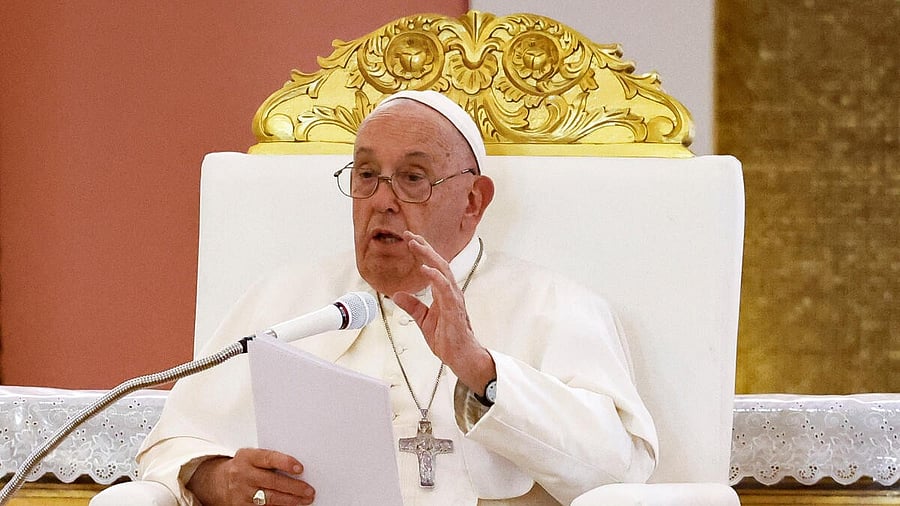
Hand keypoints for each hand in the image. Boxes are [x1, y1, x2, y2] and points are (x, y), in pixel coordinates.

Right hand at [187, 448, 314, 505]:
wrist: (219, 481)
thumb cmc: (244, 466)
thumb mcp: (253, 457)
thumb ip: (270, 460)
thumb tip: (298, 469)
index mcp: (247, 457)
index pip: (269, 458)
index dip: (285, 463)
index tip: (300, 468)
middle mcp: (243, 474)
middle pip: (272, 481)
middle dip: (294, 487)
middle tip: (309, 491)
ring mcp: (242, 492)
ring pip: (270, 498)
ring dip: (290, 501)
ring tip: (304, 500)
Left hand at [392, 231, 495, 394]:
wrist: (460, 356)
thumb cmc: (448, 338)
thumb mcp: (423, 320)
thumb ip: (412, 306)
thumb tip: (397, 294)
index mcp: (443, 293)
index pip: (434, 266)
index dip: (423, 252)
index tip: (410, 240)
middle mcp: (450, 292)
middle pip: (439, 263)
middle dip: (425, 248)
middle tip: (410, 235)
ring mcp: (453, 299)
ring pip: (443, 271)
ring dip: (429, 256)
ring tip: (416, 245)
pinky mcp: (453, 310)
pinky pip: (445, 289)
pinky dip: (436, 277)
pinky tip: (426, 269)